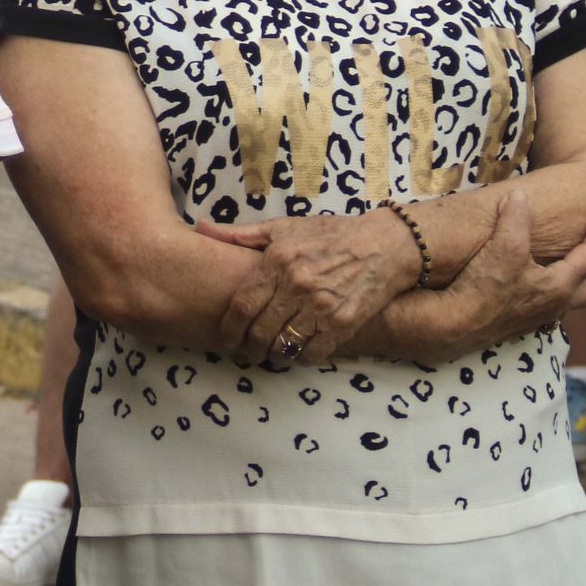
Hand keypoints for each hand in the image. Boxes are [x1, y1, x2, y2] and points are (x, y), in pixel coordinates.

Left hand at [195, 208, 421, 365]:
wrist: (385, 245)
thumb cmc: (330, 234)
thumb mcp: (283, 228)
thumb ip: (241, 234)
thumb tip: (200, 228)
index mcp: (277, 261)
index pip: (242, 304)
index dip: (229, 328)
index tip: (225, 339)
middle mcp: (297, 285)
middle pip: (261, 330)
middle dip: (249, 348)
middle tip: (246, 353)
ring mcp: (321, 306)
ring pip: (285, 344)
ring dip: (273, 355)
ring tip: (269, 355)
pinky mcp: (344, 322)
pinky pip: (314, 351)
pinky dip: (302, 358)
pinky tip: (297, 354)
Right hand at [438, 191, 585, 355]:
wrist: (455, 325)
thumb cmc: (484, 287)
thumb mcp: (503, 247)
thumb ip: (514, 219)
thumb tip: (519, 196)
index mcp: (560, 285)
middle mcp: (556, 304)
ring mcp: (539, 317)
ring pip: (575, 300)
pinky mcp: (519, 323)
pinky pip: (553, 306)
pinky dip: (561, 294)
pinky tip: (548, 288)